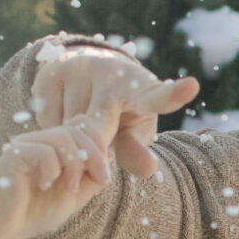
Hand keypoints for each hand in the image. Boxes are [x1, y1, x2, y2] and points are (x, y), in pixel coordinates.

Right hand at [0, 117, 117, 238]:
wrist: (6, 230)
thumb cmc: (37, 214)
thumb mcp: (75, 196)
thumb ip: (92, 177)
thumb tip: (109, 155)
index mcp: (54, 146)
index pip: (81, 125)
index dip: (98, 142)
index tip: (104, 172)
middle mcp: (39, 140)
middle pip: (76, 129)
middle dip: (94, 155)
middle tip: (100, 180)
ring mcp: (25, 144)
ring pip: (62, 137)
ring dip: (74, 165)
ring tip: (70, 188)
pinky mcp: (14, 153)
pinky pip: (44, 151)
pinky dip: (52, 171)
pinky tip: (44, 186)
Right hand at [32, 44, 198, 179]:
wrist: (84, 73)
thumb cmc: (119, 112)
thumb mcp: (131, 131)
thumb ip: (136, 152)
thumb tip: (149, 170)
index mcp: (140, 87)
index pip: (157, 96)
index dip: (173, 94)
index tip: (191, 87)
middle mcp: (111, 71)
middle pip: (98, 127)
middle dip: (94, 148)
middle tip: (96, 158)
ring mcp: (78, 69)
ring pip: (68, 125)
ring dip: (71, 139)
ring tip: (80, 129)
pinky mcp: (50, 74)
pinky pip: (47, 119)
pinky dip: (53, 129)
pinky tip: (63, 118)